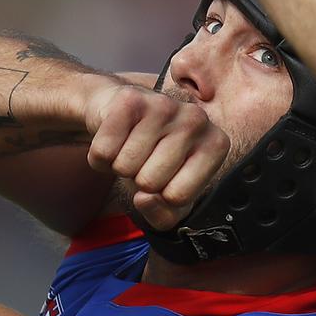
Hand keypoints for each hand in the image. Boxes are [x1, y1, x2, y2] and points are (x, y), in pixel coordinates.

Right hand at [84, 85, 230, 229]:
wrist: (121, 115)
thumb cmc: (152, 159)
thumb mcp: (167, 197)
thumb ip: (163, 215)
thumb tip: (145, 199)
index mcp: (216, 145)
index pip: (177, 197)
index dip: (161, 196)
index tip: (165, 177)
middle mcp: (197, 120)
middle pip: (150, 182)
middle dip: (138, 178)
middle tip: (144, 159)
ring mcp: (164, 105)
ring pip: (126, 166)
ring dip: (118, 165)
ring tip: (129, 147)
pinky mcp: (130, 99)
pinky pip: (104, 151)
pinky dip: (100, 156)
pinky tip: (114, 140)